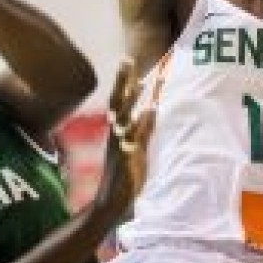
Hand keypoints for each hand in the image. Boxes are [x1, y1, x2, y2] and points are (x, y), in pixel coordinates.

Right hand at [95, 59, 154, 219]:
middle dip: (122, 81)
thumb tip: (152, 108)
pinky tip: (151, 111)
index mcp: (117, 131)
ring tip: (141, 82)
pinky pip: (135, 139)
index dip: (122, 81)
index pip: (118, 101)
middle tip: (127, 60)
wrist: (111, 203)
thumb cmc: (125, 174)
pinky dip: (142, 124)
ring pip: (125, 118)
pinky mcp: (127, 159)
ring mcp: (120, 146)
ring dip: (132, 100)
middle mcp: (116, 135)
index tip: (127, 59)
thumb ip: (143, 128)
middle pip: (117, 103)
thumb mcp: (136, 147)